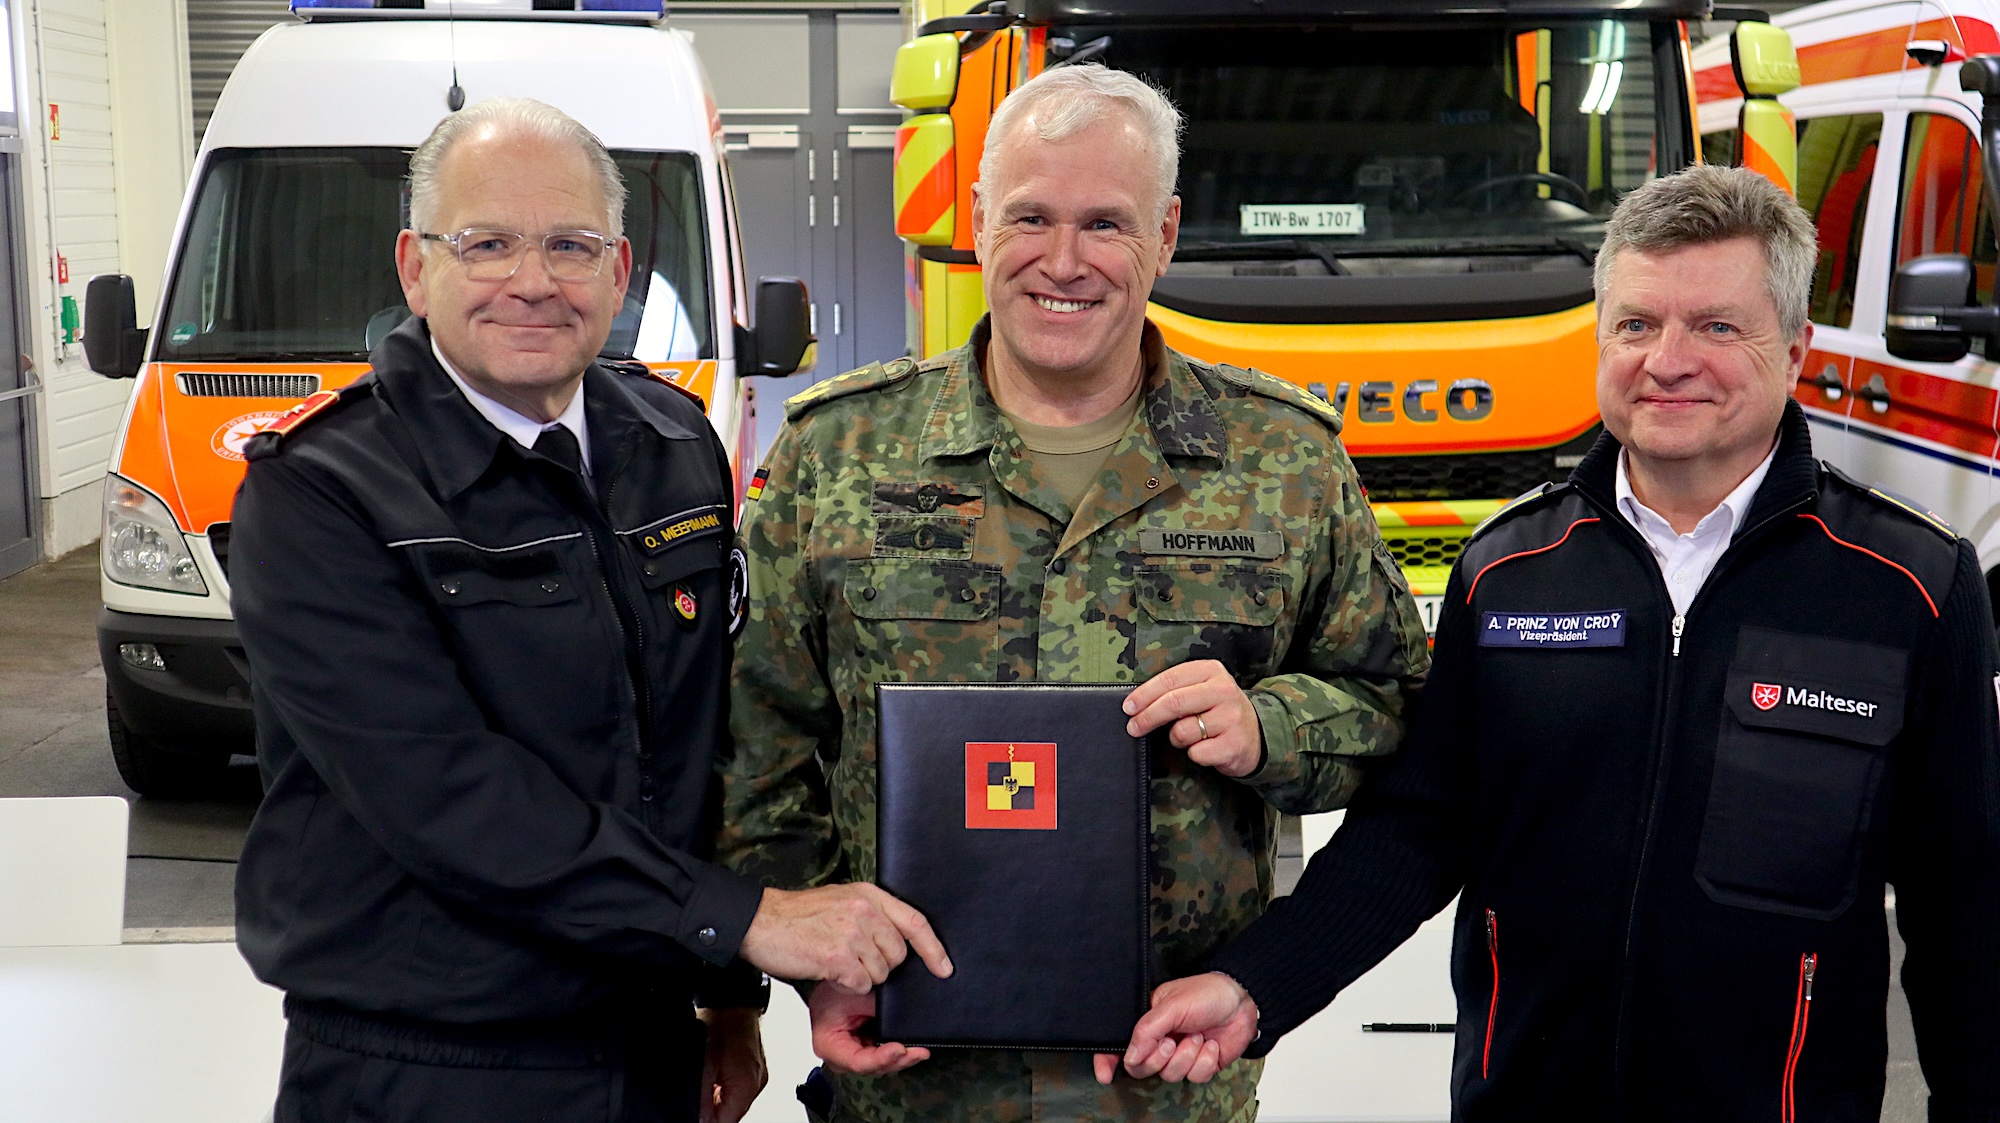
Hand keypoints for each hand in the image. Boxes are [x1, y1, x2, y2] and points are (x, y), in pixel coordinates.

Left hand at [697, 1007, 766, 1122]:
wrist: (733, 1000)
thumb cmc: (721, 1023)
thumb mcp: (704, 1065)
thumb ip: (703, 1097)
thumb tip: (701, 1118)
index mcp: (747, 1085)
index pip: (727, 1121)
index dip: (710, 1120)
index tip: (698, 1114)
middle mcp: (758, 1083)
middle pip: (734, 1113)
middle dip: (715, 1110)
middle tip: (701, 1092)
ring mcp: (760, 1075)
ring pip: (737, 1102)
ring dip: (721, 1099)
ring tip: (708, 1080)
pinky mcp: (757, 1068)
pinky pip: (742, 1088)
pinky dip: (728, 1087)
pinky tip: (717, 1075)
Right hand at [737, 884, 952, 993]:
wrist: (761, 922)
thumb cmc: (798, 916)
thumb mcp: (842, 900)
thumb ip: (871, 913)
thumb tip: (899, 938)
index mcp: (869, 894)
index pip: (915, 921)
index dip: (934, 948)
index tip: (945, 968)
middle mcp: (864, 910)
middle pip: (898, 954)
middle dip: (882, 966)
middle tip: (854, 959)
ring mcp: (851, 933)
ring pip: (880, 973)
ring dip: (861, 976)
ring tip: (835, 960)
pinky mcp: (837, 956)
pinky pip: (861, 984)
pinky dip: (848, 985)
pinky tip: (828, 970)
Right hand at [808, 984, 931, 1075]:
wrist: (832, 983)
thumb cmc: (833, 990)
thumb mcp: (854, 994)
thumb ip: (878, 1007)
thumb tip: (906, 1015)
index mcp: (829, 1047)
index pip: (858, 1061)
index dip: (881, 1059)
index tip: (900, 1049)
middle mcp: (841, 1058)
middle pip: (873, 1067)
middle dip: (898, 1061)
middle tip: (919, 1053)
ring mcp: (854, 1056)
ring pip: (881, 1065)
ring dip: (902, 1059)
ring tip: (921, 1052)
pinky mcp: (865, 1049)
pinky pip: (883, 1056)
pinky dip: (899, 1052)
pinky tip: (914, 1048)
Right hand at [1094, 973, 1258, 1084]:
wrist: (1243, 1001)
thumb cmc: (1206, 993)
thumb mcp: (1171, 1006)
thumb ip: (1146, 1031)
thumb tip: (1129, 1057)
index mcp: (1146, 1021)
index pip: (1119, 1043)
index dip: (1107, 1060)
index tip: (1105, 1074)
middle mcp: (1159, 1040)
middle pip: (1142, 1067)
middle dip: (1159, 1057)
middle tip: (1172, 1041)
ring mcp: (1179, 1054)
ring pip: (1168, 1075)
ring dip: (1186, 1056)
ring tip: (1197, 1036)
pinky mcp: (1199, 1065)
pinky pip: (1193, 1077)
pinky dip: (1204, 1062)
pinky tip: (1210, 1045)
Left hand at [1123, 660, 1263, 777]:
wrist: (1256, 735)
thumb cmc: (1217, 711)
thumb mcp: (1201, 689)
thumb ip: (1175, 691)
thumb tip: (1136, 704)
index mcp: (1211, 671)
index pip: (1170, 679)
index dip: (1144, 695)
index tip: (1128, 707)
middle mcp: (1224, 691)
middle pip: (1173, 703)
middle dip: (1147, 717)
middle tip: (1133, 727)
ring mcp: (1231, 717)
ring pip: (1182, 731)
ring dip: (1176, 738)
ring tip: (1189, 736)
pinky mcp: (1234, 743)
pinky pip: (1196, 753)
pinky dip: (1194, 754)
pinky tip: (1205, 748)